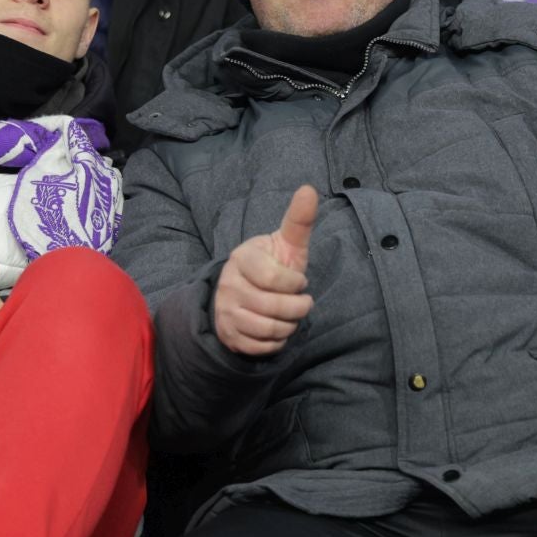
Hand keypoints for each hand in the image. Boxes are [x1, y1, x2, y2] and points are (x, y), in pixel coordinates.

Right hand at [213, 185, 317, 356]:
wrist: (243, 293)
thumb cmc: (273, 265)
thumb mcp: (287, 244)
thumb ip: (298, 220)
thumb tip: (309, 188)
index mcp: (242, 259)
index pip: (274, 279)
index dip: (295, 283)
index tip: (298, 280)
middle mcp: (229, 285)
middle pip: (275, 307)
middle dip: (299, 308)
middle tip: (301, 303)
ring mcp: (226, 312)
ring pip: (270, 329)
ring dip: (290, 326)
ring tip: (290, 315)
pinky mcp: (230, 335)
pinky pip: (262, 347)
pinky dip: (278, 342)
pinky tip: (278, 329)